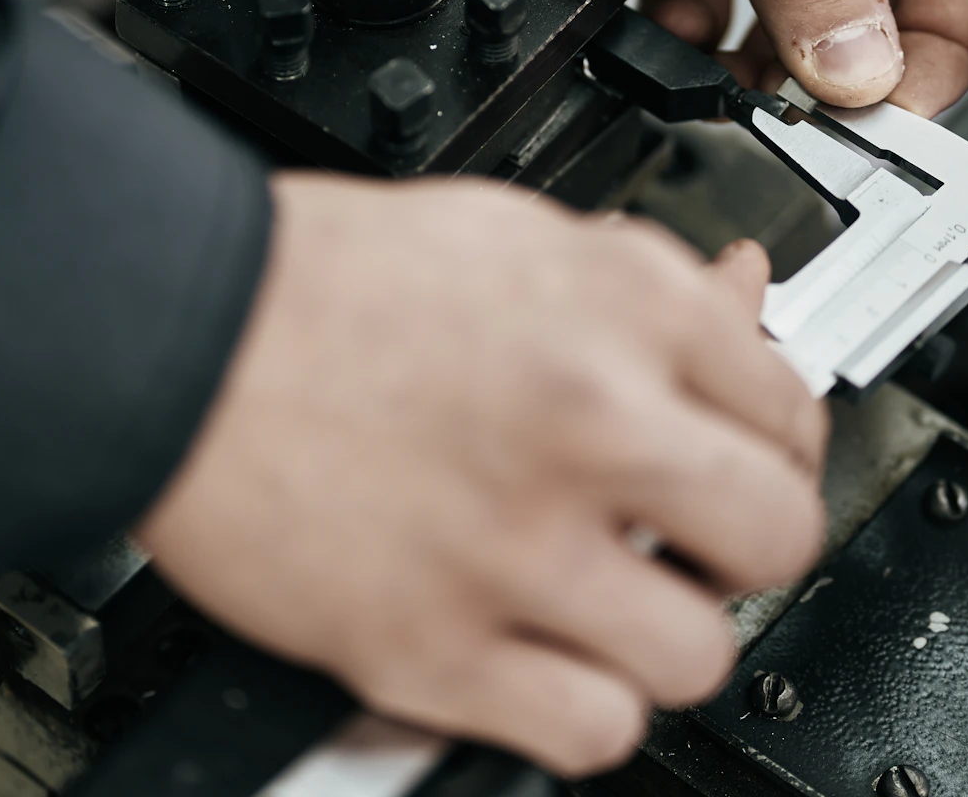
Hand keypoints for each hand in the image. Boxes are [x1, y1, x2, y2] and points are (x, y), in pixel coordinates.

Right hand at [135, 173, 826, 776]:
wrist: (175, 327)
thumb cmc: (327, 284)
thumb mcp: (515, 235)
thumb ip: (645, 283)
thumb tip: (744, 301)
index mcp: (622, 306)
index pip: (793, 406)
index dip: (772, 441)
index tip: (739, 456)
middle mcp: (587, 422)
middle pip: (778, 534)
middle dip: (747, 542)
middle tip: (696, 535)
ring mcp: (514, 545)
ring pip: (698, 655)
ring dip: (666, 636)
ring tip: (613, 602)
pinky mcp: (433, 646)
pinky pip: (592, 731)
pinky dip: (581, 709)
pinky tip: (545, 656)